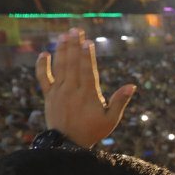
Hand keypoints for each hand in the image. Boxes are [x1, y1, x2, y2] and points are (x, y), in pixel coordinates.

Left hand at [35, 29, 136, 147]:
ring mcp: (58, 92)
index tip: (87, 42)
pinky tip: (44, 53)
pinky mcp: (49, 95)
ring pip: (59, 67)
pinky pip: (43, 78)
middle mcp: (71, 91)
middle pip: (72, 64)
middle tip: (76, 30)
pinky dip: (42, 66)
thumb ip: (120, 101)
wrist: (67, 144)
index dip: (86, 56)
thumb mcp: (111, 120)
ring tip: (64, 35)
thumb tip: (132, 86)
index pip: (86, 71)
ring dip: (62, 50)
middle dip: (74, 46)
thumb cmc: (93, 131)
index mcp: (87, 95)